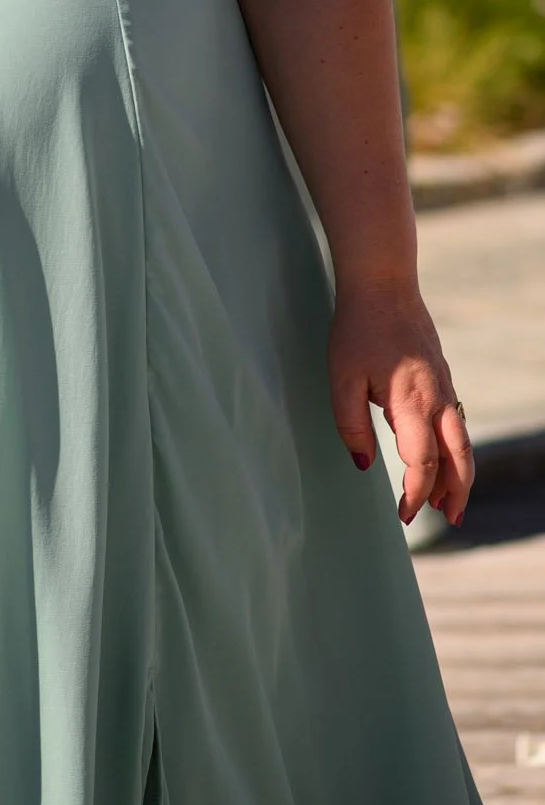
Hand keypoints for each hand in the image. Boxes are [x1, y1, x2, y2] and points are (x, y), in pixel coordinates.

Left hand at [329, 280, 473, 527]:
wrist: (383, 285)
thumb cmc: (357, 330)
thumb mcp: (341, 378)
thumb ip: (350, 425)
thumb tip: (365, 464)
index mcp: (411, 401)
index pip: (422, 462)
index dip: (414, 493)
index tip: (404, 515)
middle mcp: (436, 398)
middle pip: (458, 458)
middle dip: (455, 493)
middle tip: (448, 519)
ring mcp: (444, 386)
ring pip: (463, 442)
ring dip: (460, 475)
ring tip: (449, 501)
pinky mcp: (442, 377)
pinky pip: (456, 423)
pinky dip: (456, 449)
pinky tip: (443, 458)